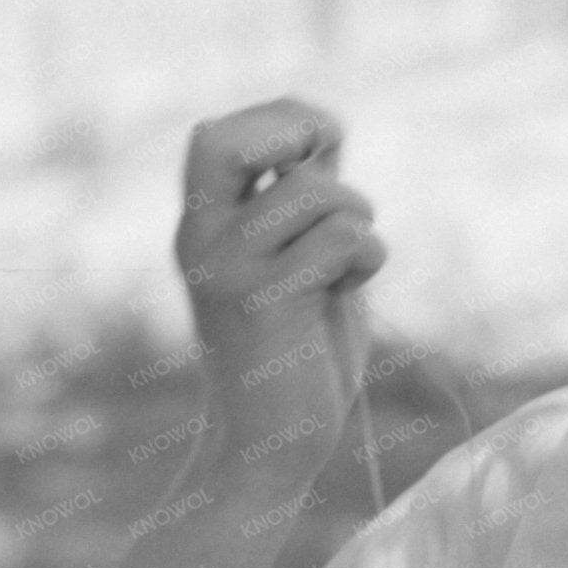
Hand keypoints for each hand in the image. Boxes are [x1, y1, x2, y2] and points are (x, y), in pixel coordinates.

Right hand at [172, 99, 384, 468]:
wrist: (268, 448)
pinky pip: (338, 239)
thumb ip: (300, 202)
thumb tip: (324, 135)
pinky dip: (367, 256)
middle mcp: (201, 242)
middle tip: (326, 168)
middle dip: (291, 132)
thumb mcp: (294, 259)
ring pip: (313, 191)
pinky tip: (351, 289)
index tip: (323, 148)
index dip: (280, 119)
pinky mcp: (262, 304)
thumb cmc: (293, 355)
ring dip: (358, 215)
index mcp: (202, 228)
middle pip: (222, 140)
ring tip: (351, 261)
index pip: (217, 135)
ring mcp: (226, 271)